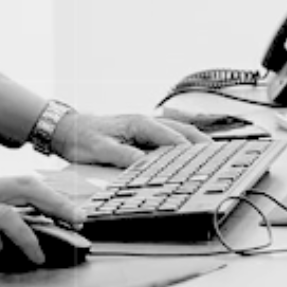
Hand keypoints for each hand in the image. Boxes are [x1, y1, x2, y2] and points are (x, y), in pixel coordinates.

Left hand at [51, 110, 207, 168]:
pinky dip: (183, 140)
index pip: (172, 139)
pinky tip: (189, 148)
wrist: (65, 129)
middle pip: (182, 130)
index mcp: (139, 124)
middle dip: (202, 143)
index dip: (189, 152)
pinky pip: (168, 134)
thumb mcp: (102, 149)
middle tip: (220, 156)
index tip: (204, 163)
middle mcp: (144, 121)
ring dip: (196, 140)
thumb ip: (125, 156)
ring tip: (213, 152)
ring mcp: (143, 126)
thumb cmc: (82, 137)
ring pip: (178, 130)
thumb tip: (147, 165)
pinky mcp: (140, 132)